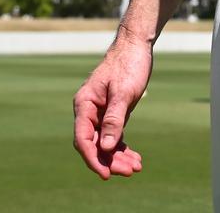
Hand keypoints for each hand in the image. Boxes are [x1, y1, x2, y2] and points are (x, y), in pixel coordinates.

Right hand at [73, 36, 152, 179]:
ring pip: (104, 141)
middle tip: (130, 170)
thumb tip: (104, 147)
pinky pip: (112, 135)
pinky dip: (121, 146)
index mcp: (85, 103)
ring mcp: (99, 112)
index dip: (93, 158)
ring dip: (118, 156)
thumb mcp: (124, 92)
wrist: (136, 44)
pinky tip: (134, 156)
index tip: (106, 173)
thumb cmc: (129, 64)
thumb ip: (114, 119)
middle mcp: (88, 110)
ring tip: (136, 166)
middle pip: (93, 143)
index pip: (83, 138)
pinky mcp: (111, 112)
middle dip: (110, 160)